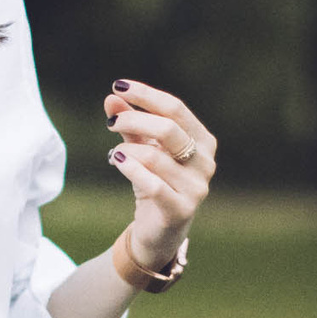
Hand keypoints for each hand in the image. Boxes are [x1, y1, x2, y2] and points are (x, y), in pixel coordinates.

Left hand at [104, 80, 214, 268]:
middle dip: (134, 120)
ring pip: (156, 156)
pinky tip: (117, 160)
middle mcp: (205, 162)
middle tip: (111, 123)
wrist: (159, 231)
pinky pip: (153, 184)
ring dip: (129, 148)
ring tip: (115, 151)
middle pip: (168, 128)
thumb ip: (130, 125)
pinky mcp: (181, 210)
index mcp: (202, 141)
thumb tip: (112, 99)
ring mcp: (196, 187)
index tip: (118, 86)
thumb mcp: (142, 150)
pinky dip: (131, 168)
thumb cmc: (154, 183)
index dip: (146, 95)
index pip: (175, 108)